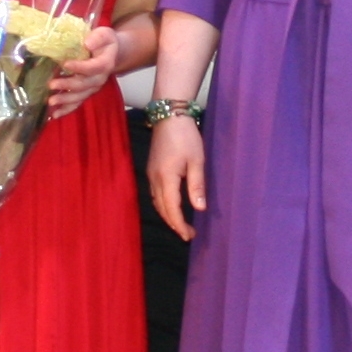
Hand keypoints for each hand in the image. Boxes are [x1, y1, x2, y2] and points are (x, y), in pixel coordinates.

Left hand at [44, 26, 123, 116]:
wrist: (110, 54)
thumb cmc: (104, 42)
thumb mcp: (104, 34)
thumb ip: (97, 38)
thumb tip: (87, 43)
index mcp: (105, 64)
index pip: (93, 67)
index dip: (80, 67)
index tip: (65, 64)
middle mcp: (100, 79)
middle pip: (84, 85)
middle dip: (67, 85)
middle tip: (51, 84)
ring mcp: (92, 88)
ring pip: (80, 96)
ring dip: (65, 100)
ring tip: (51, 101)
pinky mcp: (86, 93)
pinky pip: (77, 103)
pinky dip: (66, 110)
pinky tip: (55, 114)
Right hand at [149, 116, 206, 241]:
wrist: (169, 115)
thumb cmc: (186, 137)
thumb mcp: (197, 161)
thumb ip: (197, 186)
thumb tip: (200, 209)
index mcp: (166, 178)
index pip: (172, 209)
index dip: (180, 225)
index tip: (189, 236)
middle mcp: (155, 179)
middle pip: (162, 209)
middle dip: (174, 224)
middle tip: (188, 234)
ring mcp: (151, 174)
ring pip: (156, 202)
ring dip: (167, 215)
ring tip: (180, 224)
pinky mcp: (151, 169)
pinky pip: (155, 194)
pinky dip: (163, 205)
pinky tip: (171, 206)